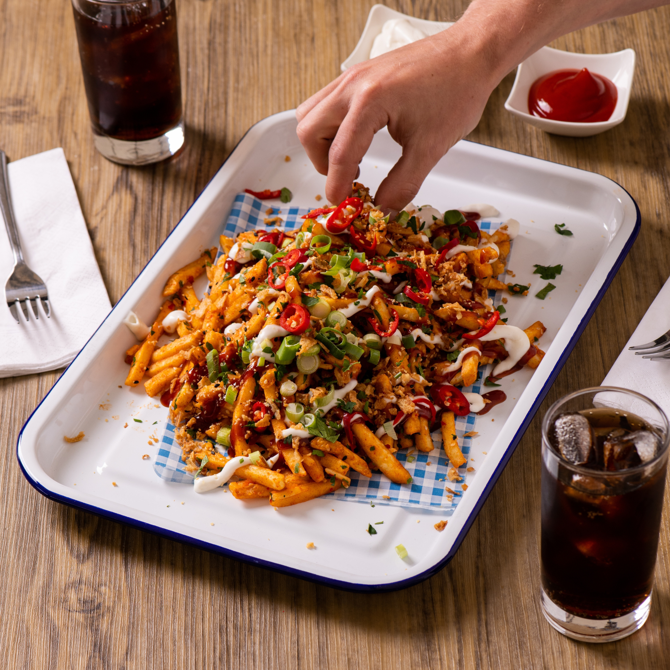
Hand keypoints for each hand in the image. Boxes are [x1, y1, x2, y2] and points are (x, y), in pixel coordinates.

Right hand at [296, 26, 500, 212]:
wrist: (470, 53)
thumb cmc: (457, 91)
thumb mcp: (431, 147)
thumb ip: (404, 184)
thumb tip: (384, 209)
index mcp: (370, 101)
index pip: (340, 153)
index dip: (337, 186)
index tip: (342, 205)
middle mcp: (353, 84)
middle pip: (309, 131)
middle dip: (322, 163)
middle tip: (346, 179)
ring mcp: (352, 76)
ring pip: (310, 114)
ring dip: (321, 143)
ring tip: (350, 159)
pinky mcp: (358, 74)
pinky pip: (325, 103)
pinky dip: (331, 126)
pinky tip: (357, 139)